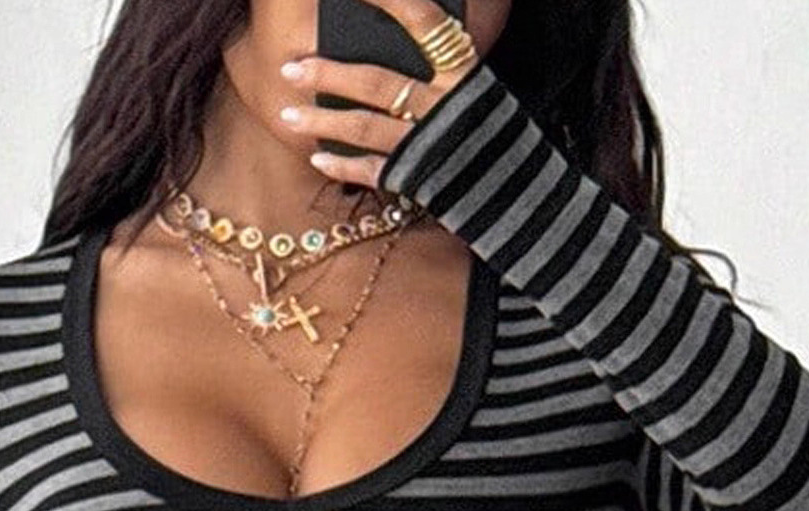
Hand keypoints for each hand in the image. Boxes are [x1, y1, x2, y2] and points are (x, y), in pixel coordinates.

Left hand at [278, 0, 484, 192]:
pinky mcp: (422, 181)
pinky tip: (319, 158)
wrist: (520, 194)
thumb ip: (437, 63)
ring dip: (323, 122)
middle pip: (378, 82)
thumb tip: (391, 35)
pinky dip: (344, 166)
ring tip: (288, 117)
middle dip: (329, 74)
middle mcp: (446, 103)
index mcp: (463, 68)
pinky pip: (374, 171)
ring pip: (367, 128)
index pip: (422, 19)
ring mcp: (431, 145)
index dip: (388, 0)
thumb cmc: (487, 130)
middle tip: (291, 68)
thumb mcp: (472, 86)